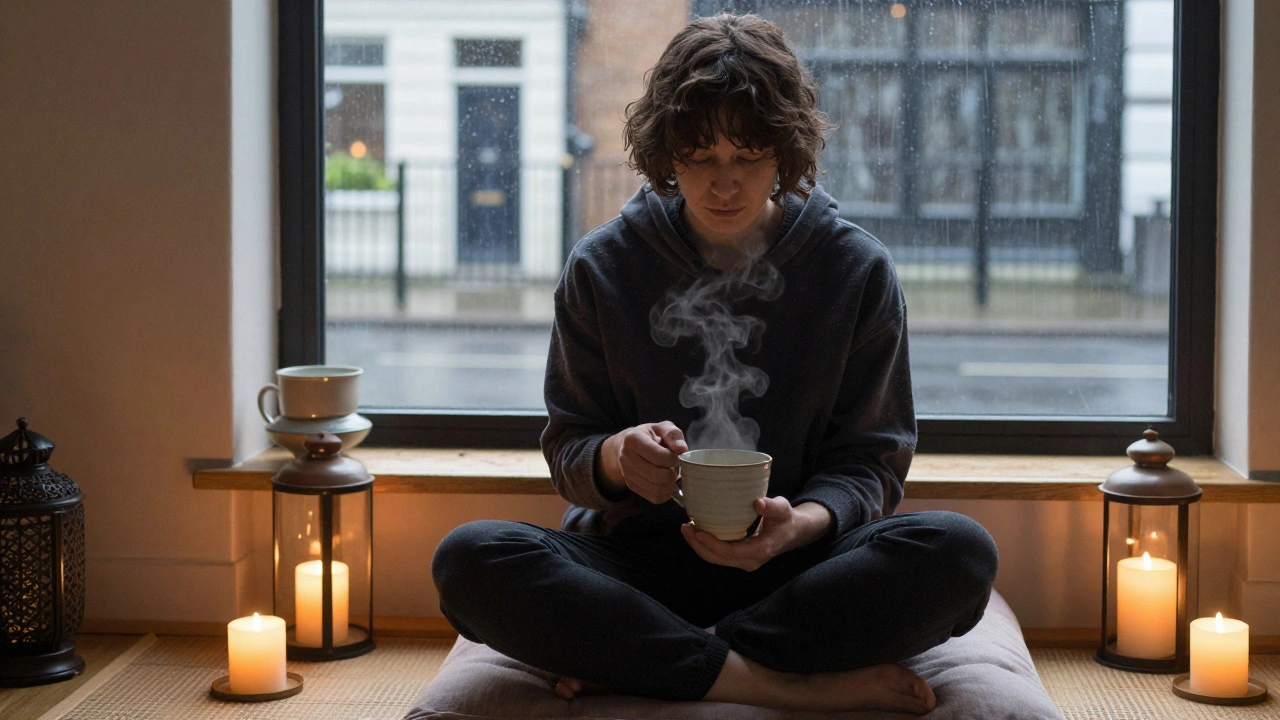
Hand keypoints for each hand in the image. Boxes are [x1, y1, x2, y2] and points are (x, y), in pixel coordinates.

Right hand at [598, 421, 687, 504]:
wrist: (628, 445)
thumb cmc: (650, 435)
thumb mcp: (662, 427)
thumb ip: (673, 435)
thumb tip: (682, 449)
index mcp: (633, 439)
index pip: (659, 456)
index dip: (673, 459)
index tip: (677, 456)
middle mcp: (626, 457)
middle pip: (657, 475)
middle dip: (673, 475)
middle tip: (679, 470)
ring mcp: (627, 473)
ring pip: (655, 489)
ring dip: (671, 486)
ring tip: (675, 477)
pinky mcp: (631, 485)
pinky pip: (653, 497)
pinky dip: (666, 494)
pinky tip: (669, 484)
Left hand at [681, 498, 831, 571]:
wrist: (793, 532)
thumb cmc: (786, 519)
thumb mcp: (783, 509)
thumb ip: (772, 506)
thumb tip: (758, 503)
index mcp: (760, 550)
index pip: (731, 552)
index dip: (712, 544)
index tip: (698, 531)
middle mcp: (750, 560)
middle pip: (718, 558)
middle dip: (699, 545)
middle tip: (686, 527)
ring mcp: (744, 561)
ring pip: (716, 558)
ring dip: (700, 546)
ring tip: (687, 529)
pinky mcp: (740, 557)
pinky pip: (719, 555)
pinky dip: (706, 545)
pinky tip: (698, 532)